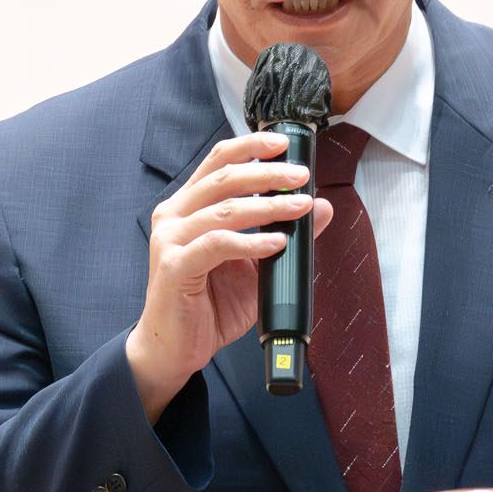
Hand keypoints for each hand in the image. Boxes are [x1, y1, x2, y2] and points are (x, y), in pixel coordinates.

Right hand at [126, 130, 333, 417]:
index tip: (285, 143)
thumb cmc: (209, 305)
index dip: (251, 146)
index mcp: (189, 206)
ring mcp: (171, 240)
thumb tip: (321, 207)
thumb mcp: (256, 265)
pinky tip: (276, 243)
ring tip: (299, 207)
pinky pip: (217, 244)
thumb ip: (283, 232)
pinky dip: (251, 242)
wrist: (174, 348)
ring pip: (225, 209)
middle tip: (301, 176)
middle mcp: (175, 216)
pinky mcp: (174, 267)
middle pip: (224, 177)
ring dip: (268, 206)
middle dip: (267, 173)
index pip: (219, 161)